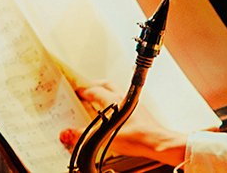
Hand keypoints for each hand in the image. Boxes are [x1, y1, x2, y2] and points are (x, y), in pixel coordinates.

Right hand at [58, 82, 189, 164]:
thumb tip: (68, 133)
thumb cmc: (139, 138)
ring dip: (105, 91)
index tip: (76, 91)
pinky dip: (114, 100)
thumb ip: (85, 135)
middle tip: (85, 90)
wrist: (158, 142)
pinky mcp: (138, 110)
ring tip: (97, 99)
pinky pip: (122, 99)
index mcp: (114, 101)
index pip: (94, 91)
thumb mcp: (106, 137)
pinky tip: (113, 111)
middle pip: (105, 84)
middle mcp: (123, 98)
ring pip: (115, 90)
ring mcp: (132, 103)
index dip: (83, 91)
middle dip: (93, 85)